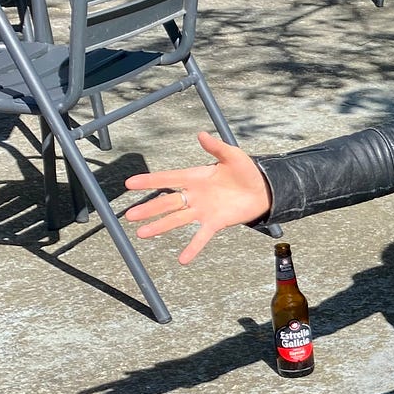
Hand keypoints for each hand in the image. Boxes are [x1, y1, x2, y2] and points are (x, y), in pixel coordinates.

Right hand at [124, 132, 272, 263]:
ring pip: (177, 219)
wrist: (264, 190)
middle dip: (148, 208)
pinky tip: (182, 259)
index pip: (168, 179)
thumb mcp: (232, 155)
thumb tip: (202, 134)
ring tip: (142, 234)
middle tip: (129, 215)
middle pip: (167, 202)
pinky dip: (192, 248)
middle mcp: (195, 195)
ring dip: (160, 226)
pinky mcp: (216, 222)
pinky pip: (201, 236)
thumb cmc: (246, 171)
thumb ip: (217, 147)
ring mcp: (203, 210)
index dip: (150, 181)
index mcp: (195, 177)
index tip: (130, 184)